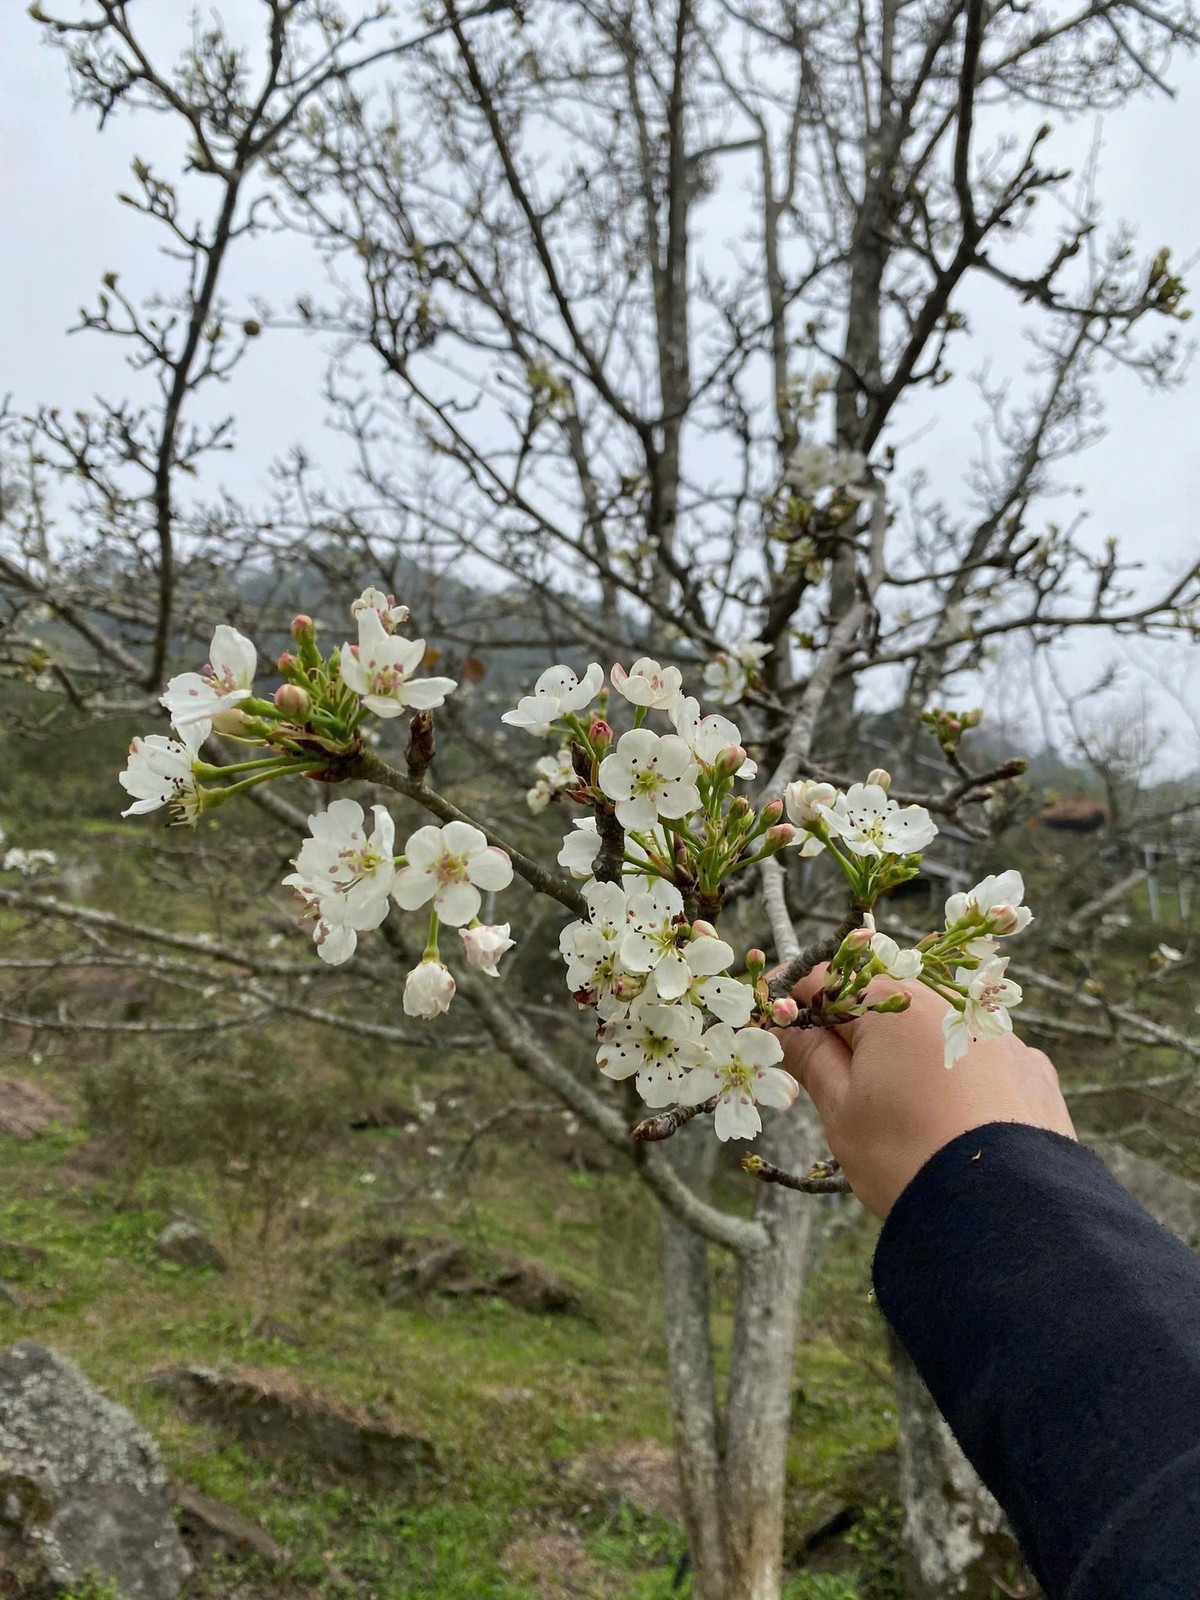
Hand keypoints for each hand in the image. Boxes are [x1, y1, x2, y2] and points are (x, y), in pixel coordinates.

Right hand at [777, 968, 1075, 1218]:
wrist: (1004, 1214)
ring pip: (935, 1034)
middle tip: (836, 1085)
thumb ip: (810, 1056)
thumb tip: (782, 1024)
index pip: (827, 981)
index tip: (778, 1032)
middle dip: (854, 1035)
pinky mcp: (1034, 1070)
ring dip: (909, 1057)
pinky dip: (960, 1079)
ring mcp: (1001, 1035)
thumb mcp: (841, 1108)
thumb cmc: (906, 1156)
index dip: (795, 1005)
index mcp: (896, 1003)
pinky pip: (982, 1061)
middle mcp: (952, 1004)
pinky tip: (954, 1120)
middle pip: (884, 1005)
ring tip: (902, 1113)